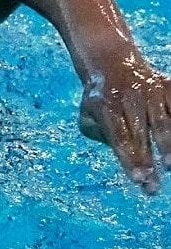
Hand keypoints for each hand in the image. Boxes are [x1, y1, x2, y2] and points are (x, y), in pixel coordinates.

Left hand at [79, 59, 170, 192]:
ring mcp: (150, 91)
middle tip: (153, 186)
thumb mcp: (87, 115)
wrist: (112, 62)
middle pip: (140, 133)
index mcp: (105, 105)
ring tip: (168, 166)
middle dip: (147, 160)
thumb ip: (97, 133)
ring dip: (168, 145)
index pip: (118, 137)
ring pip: (163, 121)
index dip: (129, 158)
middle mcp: (128, 97)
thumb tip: (120, 150)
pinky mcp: (167, 86)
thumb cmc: (100, 100)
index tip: (137, 179)